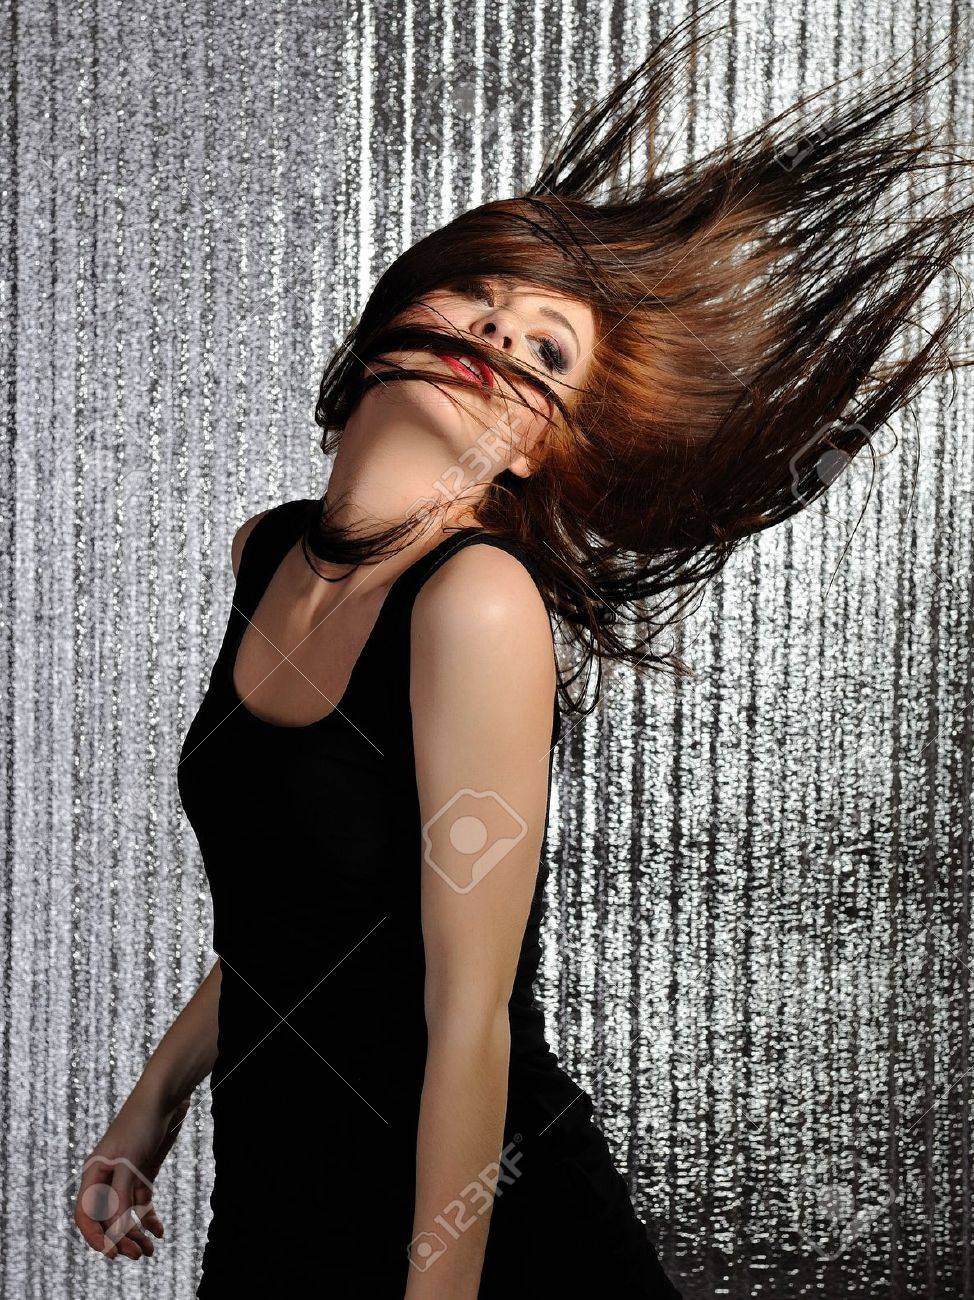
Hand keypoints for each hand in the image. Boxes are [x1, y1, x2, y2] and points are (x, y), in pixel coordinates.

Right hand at [72, 1094, 189, 1260]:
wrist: (165, 1096)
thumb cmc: (141, 1123)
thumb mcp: (129, 1162)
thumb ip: (120, 1196)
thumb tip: (115, 1231)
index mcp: (94, 1172)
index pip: (86, 1214)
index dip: (96, 1237)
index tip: (112, 1253)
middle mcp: (107, 1176)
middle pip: (108, 1217)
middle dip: (120, 1238)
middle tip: (138, 1255)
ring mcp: (126, 1175)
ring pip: (126, 1213)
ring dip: (136, 1232)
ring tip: (150, 1250)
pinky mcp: (144, 1172)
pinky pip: (142, 1202)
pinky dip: (150, 1218)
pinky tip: (159, 1231)